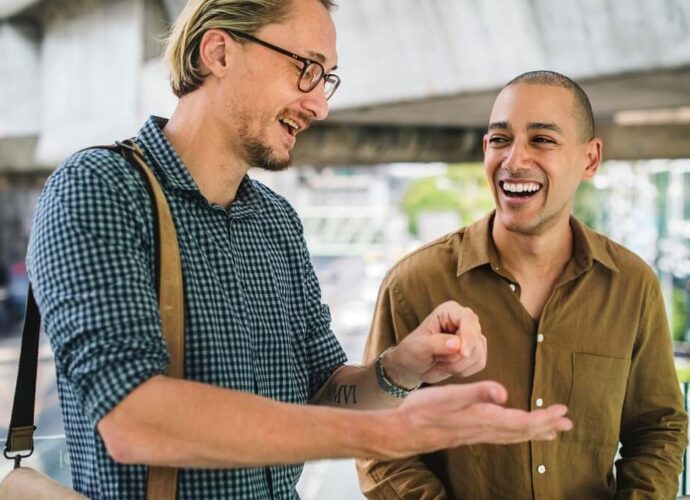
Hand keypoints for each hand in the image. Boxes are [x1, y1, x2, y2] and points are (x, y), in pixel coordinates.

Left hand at [384, 301, 486, 386]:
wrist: (414, 366)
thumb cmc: (413, 351)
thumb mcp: (419, 346)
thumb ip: (437, 344)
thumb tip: (456, 344)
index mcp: (450, 311)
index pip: (468, 319)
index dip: (468, 336)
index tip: (463, 353)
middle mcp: (465, 320)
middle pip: (475, 339)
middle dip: (456, 356)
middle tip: (436, 358)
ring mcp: (473, 336)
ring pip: (478, 354)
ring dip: (457, 365)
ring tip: (439, 361)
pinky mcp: (477, 352)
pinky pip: (479, 364)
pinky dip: (463, 370)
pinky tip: (448, 366)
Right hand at [387, 381, 571, 456]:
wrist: (401, 430)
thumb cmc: (422, 410)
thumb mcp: (448, 396)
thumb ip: (477, 392)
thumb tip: (504, 392)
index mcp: (482, 418)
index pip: (521, 422)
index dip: (544, 418)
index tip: (563, 412)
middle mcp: (483, 430)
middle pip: (521, 431)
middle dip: (546, 426)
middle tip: (568, 423)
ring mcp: (475, 434)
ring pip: (512, 436)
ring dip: (533, 432)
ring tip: (551, 431)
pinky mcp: (468, 434)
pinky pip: (500, 436)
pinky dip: (515, 433)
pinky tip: (514, 432)